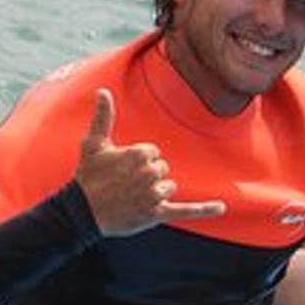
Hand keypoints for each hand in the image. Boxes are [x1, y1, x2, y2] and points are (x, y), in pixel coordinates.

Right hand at [74, 89, 226, 235]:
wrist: (82, 211)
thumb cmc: (88, 176)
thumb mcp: (93, 144)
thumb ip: (103, 116)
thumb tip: (103, 91)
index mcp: (139, 154)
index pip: (153, 153)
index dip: (138, 161)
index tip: (121, 169)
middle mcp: (149, 174)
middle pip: (162, 170)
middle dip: (146, 176)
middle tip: (124, 184)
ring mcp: (154, 195)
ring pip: (168, 187)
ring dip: (154, 192)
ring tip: (131, 198)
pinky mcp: (157, 214)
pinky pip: (186, 210)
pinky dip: (204, 210)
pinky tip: (222, 208)